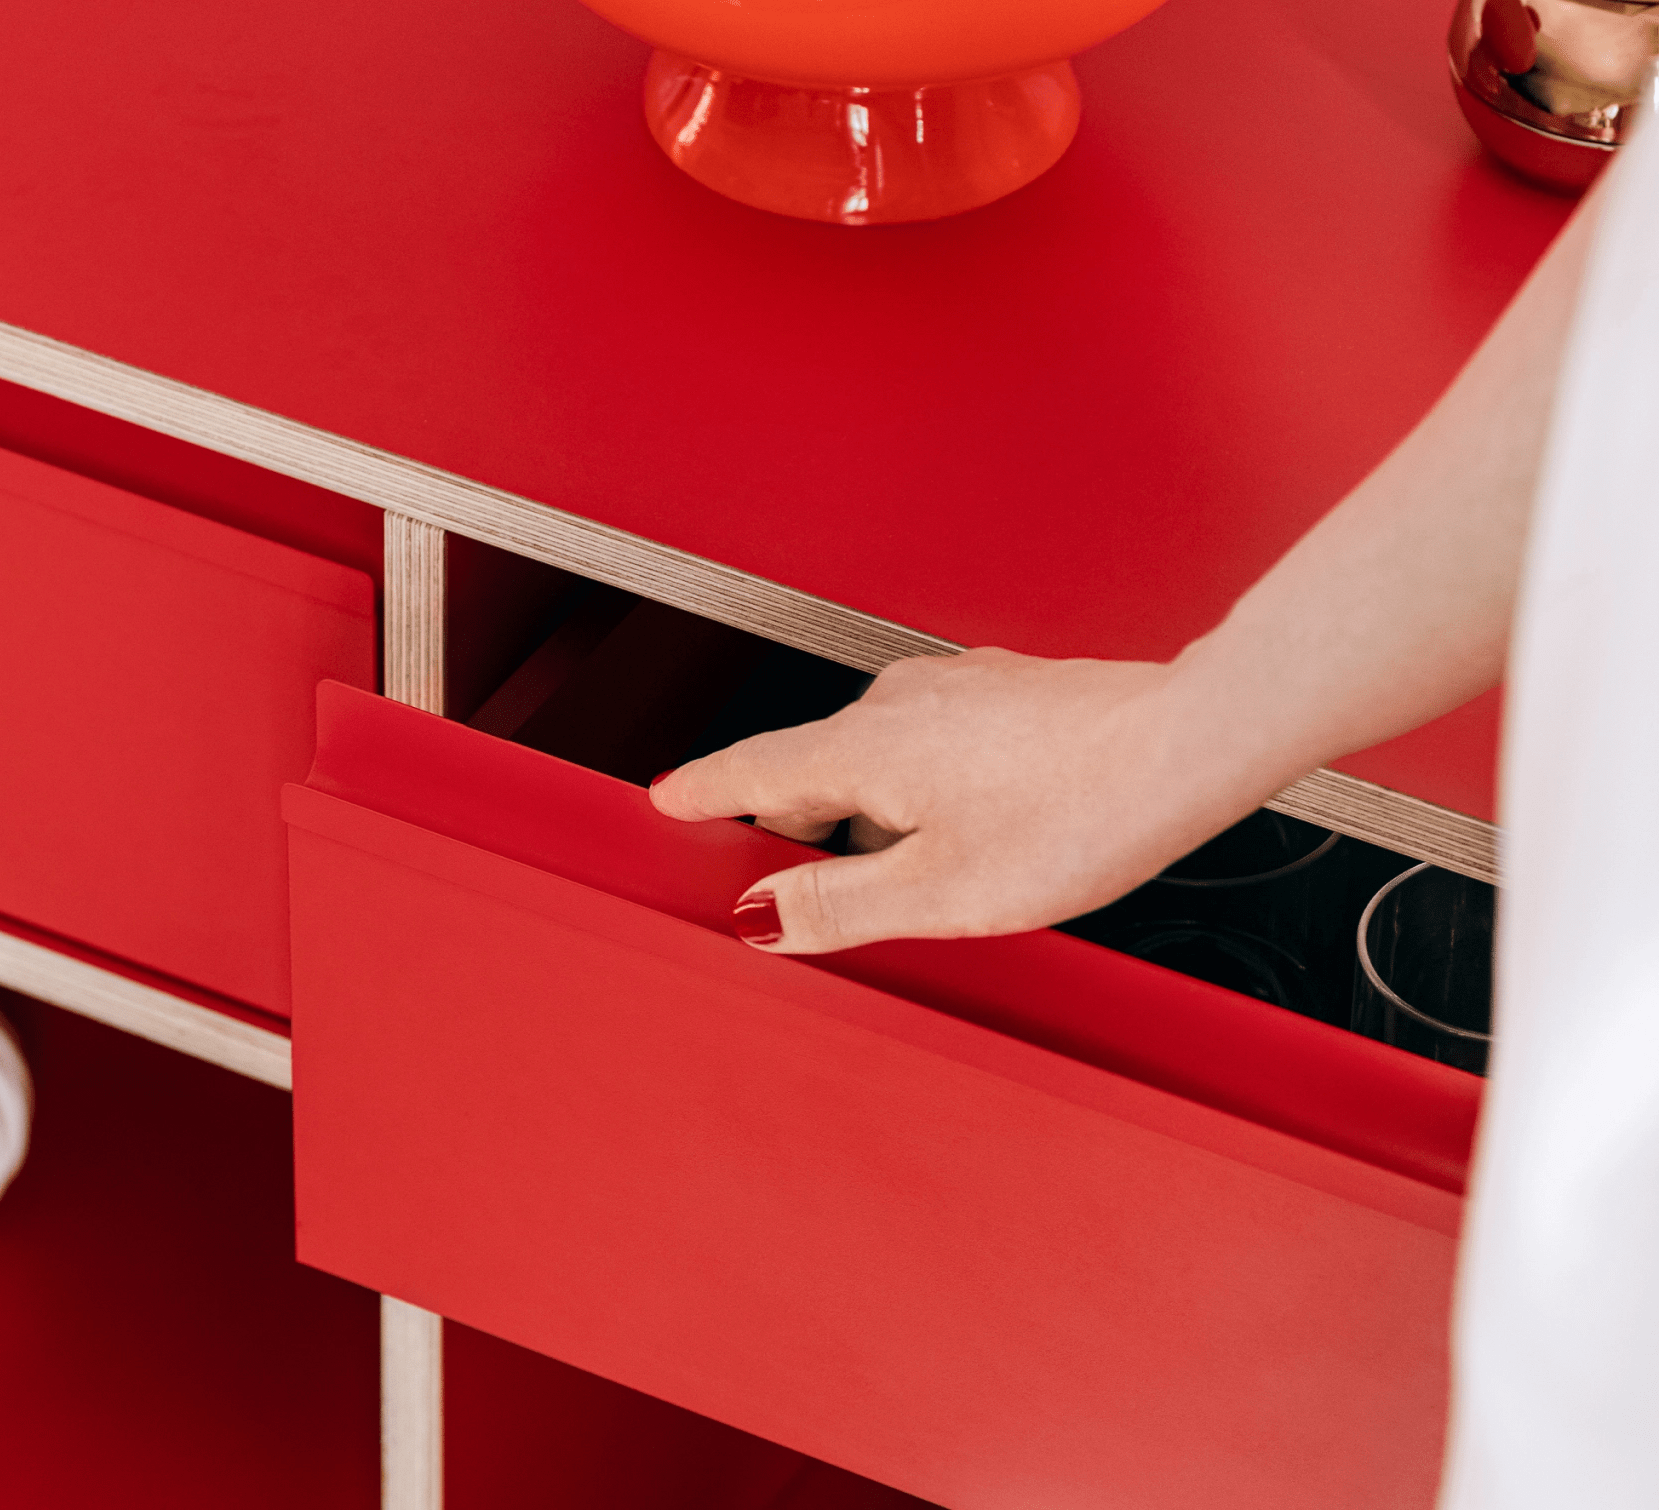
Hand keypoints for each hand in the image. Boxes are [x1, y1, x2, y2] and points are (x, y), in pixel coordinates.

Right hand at [649, 647, 1270, 953]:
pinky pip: (926, 739)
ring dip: (864, 802)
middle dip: (790, 814)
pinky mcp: (1003, 692)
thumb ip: (837, 904)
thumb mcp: (940, 891)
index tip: (667, 799)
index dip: (704, 791)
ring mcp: (955, 689)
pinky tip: (960, 821)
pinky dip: (915, 781)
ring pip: (874, 750)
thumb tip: (763, 915)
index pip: (753, 768)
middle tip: (780, 871)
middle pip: (811, 761)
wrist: (1187, 746)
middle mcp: (899, 702)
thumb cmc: (1081, 813)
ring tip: (893, 865)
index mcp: (864, 747)